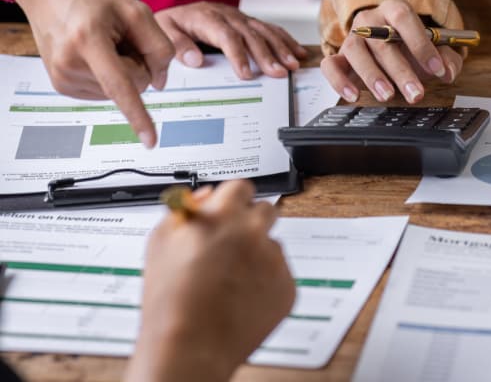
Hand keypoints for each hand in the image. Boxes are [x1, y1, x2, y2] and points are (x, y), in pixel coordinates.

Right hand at [1, 0, 173, 147]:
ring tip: (102, 41)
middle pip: (133, 84)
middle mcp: (70, 64)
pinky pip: (106, 90)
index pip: (121, 86)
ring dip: (122, 67)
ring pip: (121, 90)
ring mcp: (62, 77)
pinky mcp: (62, 85)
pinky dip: (110, 72)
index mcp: (89, 40)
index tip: (150, 142)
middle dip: (138, 62)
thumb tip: (160, 85)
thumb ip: (159, 47)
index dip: (138, 115)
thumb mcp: (136, 10)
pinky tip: (95, 52)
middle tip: (118, 36)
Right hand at [125, 180, 295, 381]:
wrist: (189, 346)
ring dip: (256, 256)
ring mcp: (274, 260)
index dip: (233, 199)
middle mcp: (254, 232)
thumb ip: (187, 209)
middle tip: (232, 244)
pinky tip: (241, 298)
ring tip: (228, 282)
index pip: (242, 187)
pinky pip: (279, 275)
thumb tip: (208, 196)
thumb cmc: (170, 299)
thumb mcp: (161, 242)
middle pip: (266, 210)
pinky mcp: (288, 286)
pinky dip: (265, 283)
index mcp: (222, 215)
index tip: (229, 209)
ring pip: (271, 246)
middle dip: (251, 223)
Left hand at [155, 2, 306, 78]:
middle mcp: (228, 16)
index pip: (226, 37)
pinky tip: (298, 51)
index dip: (238, 55)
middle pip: (251, 35)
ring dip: (281, 48)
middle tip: (278, 73)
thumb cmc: (175, 22)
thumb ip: (178, 45)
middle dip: (267, 55)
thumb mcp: (166, 30)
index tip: (245, 74)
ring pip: (265, 31)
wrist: (183, 7)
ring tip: (293, 65)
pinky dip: (286, 40)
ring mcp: (242, 18)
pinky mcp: (250, 22)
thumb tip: (195, 60)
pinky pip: (271, 29)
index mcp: (207, 18)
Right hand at [322, 0, 462, 102]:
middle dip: (401, 70)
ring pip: (355, 51)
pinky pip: (330, 66)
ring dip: (372, 76)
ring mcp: (351, 37)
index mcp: (395, 10)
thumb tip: (448, 72)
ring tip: (387, 96)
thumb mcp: (435, 52)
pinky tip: (353, 96)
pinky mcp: (338, 57)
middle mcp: (370, 20)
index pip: (404, 18)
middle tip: (416, 93)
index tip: (437, 69)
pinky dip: (339, 82)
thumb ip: (447, 60)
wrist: (389, 51)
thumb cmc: (412, 49)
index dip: (421, 43)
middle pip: (382, 41)